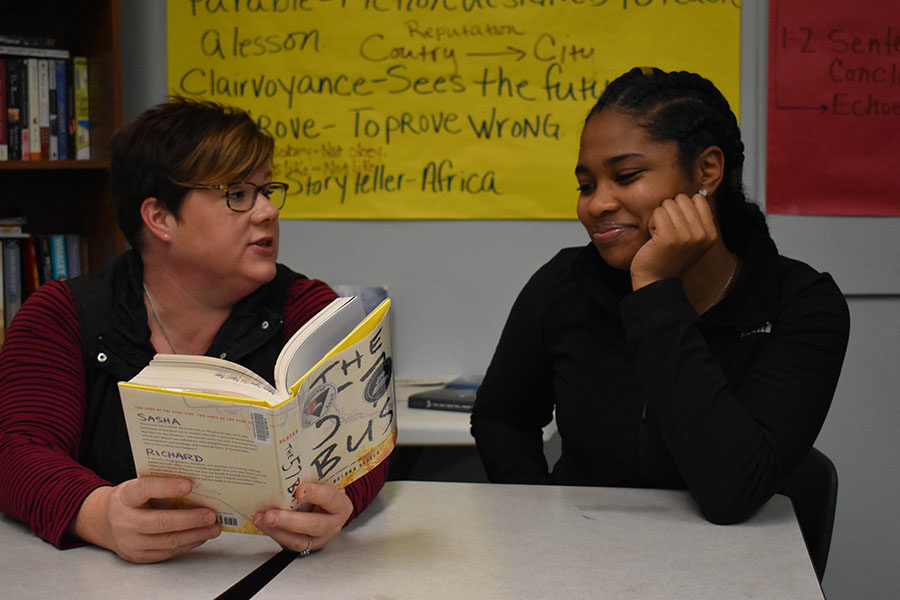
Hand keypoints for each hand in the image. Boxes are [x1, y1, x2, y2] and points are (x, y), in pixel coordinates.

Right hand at [70, 477, 220, 562]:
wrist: (104, 522)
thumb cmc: (129, 500)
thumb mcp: (137, 486)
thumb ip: (159, 484)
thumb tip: (197, 482)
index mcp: (125, 497)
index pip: (145, 489)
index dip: (167, 487)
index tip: (189, 484)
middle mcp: (124, 521)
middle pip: (160, 522)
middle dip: (190, 519)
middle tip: (211, 514)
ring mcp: (130, 542)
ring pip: (167, 541)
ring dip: (195, 535)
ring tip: (213, 527)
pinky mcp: (138, 556)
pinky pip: (167, 552)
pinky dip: (187, 544)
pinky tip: (200, 536)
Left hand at [252, 481, 352, 553]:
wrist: (330, 512)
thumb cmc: (326, 495)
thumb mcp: (327, 485)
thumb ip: (316, 479)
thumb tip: (292, 467)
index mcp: (340, 505)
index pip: (330, 498)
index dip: (316, 494)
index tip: (300, 490)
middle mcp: (332, 525)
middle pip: (313, 525)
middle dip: (289, 520)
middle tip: (271, 515)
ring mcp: (318, 539)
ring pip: (298, 540)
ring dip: (276, 530)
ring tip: (261, 519)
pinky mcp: (304, 546)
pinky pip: (287, 543)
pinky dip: (273, 533)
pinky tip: (261, 523)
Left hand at [630, 192, 718, 289]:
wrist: (656, 280)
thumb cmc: (670, 257)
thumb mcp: (693, 239)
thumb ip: (697, 219)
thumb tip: (697, 193)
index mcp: (710, 233)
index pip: (697, 199)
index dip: (683, 208)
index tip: (679, 226)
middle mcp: (701, 234)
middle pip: (681, 198)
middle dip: (670, 211)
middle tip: (668, 232)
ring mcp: (685, 235)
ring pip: (667, 204)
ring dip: (660, 218)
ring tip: (661, 235)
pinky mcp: (668, 237)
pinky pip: (657, 213)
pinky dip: (652, 223)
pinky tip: (654, 238)